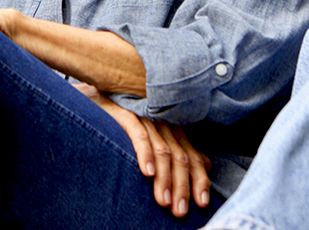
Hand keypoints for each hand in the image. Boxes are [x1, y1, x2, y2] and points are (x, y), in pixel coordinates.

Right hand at [74, 84, 210, 217]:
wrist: (102, 98)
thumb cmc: (131, 121)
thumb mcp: (159, 136)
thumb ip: (182, 150)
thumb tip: (206, 164)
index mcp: (174, 130)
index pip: (192, 156)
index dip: (199, 179)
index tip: (202, 203)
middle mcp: (164, 124)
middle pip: (179, 156)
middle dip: (182, 185)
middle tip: (180, 211)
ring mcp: (146, 119)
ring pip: (162, 150)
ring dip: (164, 178)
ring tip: (164, 201)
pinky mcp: (127, 115)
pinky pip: (139, 135)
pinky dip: (145, 154)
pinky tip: (147, 173)